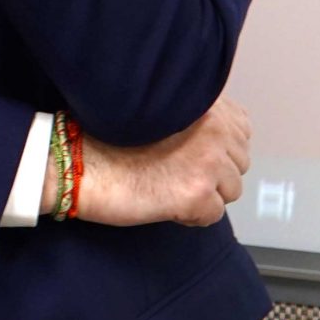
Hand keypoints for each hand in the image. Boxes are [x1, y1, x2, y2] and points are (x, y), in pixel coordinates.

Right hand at [72, 99, 252, 226]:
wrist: (78, 164)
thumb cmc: (104, 136)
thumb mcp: (156, 110)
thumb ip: (194, 116)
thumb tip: (223, 138)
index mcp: (204, 104)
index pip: (241, 127)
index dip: (217, 143)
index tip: (189, 148)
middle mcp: (214, 129)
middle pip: (239, 162)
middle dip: (213, 171)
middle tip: (173, 168)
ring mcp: (209, 163)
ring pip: (230, 190)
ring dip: (204, 193)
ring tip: (167, 184)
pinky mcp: (198, 195)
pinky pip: (214, 214)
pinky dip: (192, 215)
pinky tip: (165, 202)